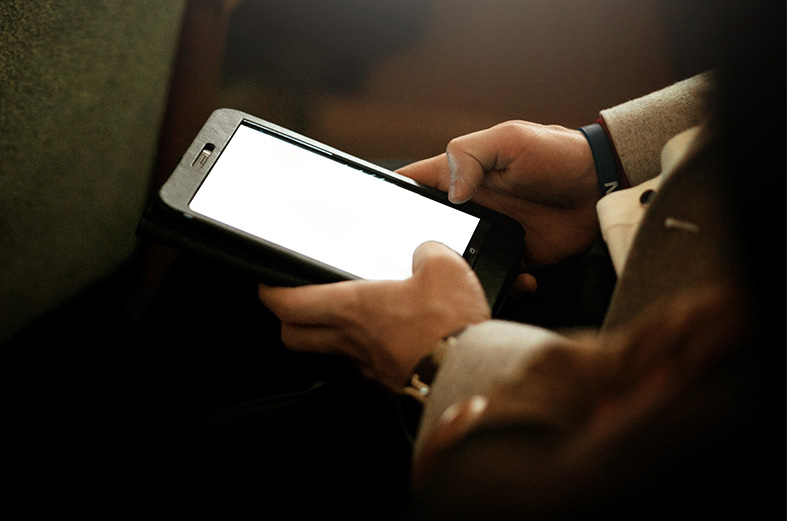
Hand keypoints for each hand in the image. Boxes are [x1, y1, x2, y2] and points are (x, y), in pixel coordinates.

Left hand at [258, 242, 490, 390]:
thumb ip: (427, 253)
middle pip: (293, 336)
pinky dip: (363, 352)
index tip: (267, 284)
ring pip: (328, 353)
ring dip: (325, 337)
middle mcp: (352, 341)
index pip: (289, 303)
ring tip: (341, 320)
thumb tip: (425, 252)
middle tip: (294, 305)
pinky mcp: (389, 383)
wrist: (471, 374)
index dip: (270, 292)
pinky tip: (384, 340)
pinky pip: (363, 367)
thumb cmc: (450, 326)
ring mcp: (368, 366)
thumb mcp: (444, 268)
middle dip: (287, 320)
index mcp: (352, 307)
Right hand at [397, 121, 600, 267]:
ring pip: (459, 262)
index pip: (412, 187)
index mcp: (459, 177)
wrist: (601, 184)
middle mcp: (469, 209)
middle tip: (419, 268)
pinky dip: (506, 285)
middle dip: (418, 251)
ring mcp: (490, 235)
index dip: (389, 200)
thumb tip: (451, 193)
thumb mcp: (510, 139)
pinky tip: (522, 280)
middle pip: (428, 232)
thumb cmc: (556, 153)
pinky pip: (499, 278)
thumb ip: (471, 155)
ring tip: (471, 282)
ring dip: (462, 274)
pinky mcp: (515, 257)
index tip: (370, 220)